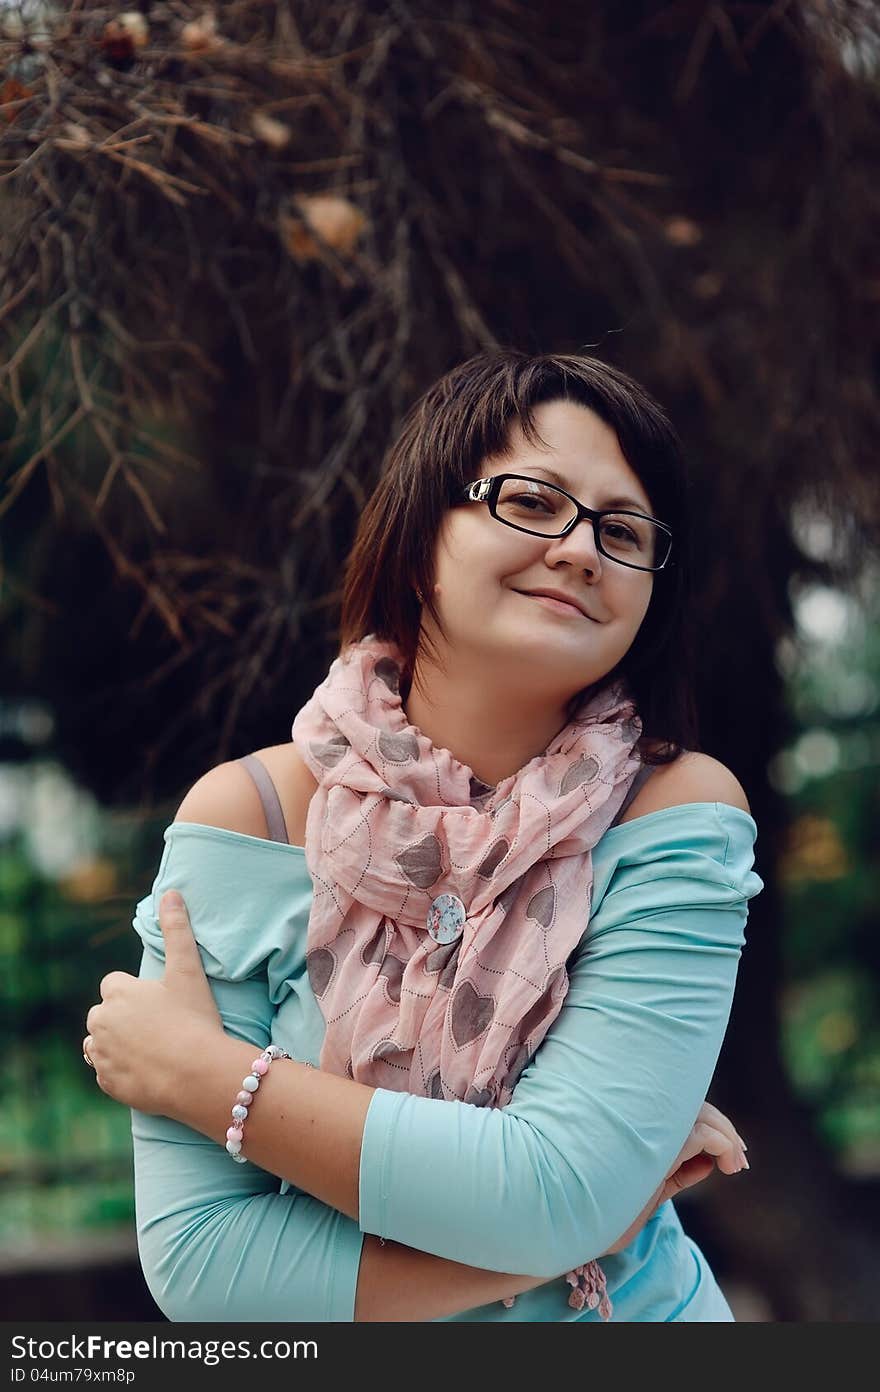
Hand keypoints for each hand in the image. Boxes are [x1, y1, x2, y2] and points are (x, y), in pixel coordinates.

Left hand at [83, 890, 222, 1113]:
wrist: (198, 1075)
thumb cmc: (194, 1019)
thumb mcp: (188, 971)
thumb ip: (177, 930)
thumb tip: (171, 892)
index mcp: (117, 993)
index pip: (115, 985)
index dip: (137, 993)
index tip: (160, 1003)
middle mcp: (100, 1021)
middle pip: (105, 1014)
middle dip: (124, 1018)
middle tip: (160, 1027)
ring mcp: (100, 1054)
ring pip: (100, 1043)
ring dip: (116, 1043)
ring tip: (151, 1049)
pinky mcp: (105, 1082)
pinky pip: (106, 1072)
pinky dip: (120, 1070)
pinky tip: (146, 1070)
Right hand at [602, 1100, 747, 1254]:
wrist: (578, 1230)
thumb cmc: (605, 1213)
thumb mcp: (650, 1191)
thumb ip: (677, 1175)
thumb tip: (707, 1163)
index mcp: (636, 1128)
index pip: (680, 1110)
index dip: (710, 1123)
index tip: (730, 1151)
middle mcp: (640, 1123)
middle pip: (692, 1107)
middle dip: (723, 1129)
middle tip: (740, 1158)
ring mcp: (645, 1132)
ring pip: (699, 1115)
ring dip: (726, 1136)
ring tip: (736, 1163)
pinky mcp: (655, 1149)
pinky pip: (701, 1135)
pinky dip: (721, 1144)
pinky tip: (726, 1164)